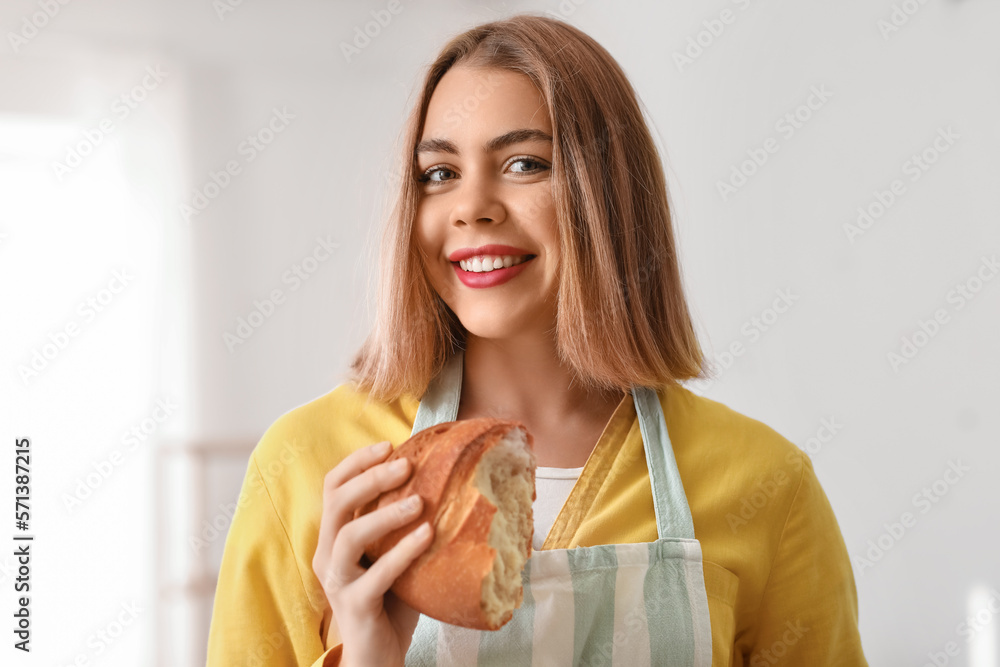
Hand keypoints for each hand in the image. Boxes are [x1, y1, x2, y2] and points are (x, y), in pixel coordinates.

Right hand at [312, 440, 434, 666]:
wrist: (378, 657)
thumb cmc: (391, 601)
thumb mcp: (394, 554)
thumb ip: (405, 525)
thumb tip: (446, 482)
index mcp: (334, 537)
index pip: (332, 487)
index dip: (356, 462)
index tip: (389, 445)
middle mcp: (328, 556)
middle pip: (336, 502)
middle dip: (370, 477)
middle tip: (406, 465)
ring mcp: (338, 582)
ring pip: (348, 536)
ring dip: (385, 513)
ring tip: (420, 501)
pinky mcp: (355, 606)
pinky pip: (376, 575)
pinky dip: (402, 552)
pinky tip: (426, 535)